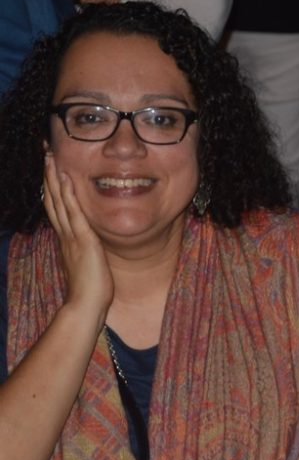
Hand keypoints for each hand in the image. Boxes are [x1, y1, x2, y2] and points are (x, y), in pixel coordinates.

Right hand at [43, 155, 113, 314]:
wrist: (85, 305)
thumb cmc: (90, 289)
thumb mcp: (87, 264)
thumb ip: (86, 252)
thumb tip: (91, 245)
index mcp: (67, 240)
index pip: (57, 209)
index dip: (52, 189)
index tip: (51, 171)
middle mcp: (65, 235)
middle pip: (53, 200)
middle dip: (49, 176)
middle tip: (45, 154)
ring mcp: (72, 236)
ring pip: (59, 202)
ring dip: (54, 178)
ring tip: (51, 157)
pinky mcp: (83, 240)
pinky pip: (75, 213)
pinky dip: (69, 195)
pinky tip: (66, 179)